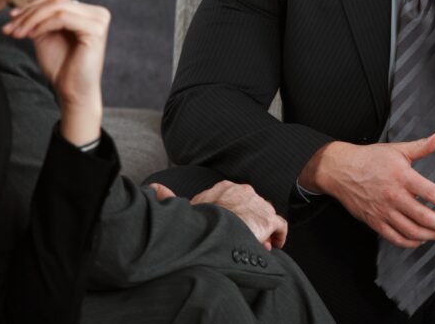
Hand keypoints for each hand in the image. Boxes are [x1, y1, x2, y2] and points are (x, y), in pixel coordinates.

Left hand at [3, 0, 109, 144]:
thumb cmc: (63, 68)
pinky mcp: (95, 30)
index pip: (56, 0)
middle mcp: (98, 14)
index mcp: (89, 13)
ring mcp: (99, 20)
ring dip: (31, 19)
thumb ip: (40, 19)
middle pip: (56, 2)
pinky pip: (62, 18)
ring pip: (57, 8)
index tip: (10, 19)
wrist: (73, 92)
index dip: (31, 7)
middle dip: (28, 14)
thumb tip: (20, 4)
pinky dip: (42, 25)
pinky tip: (31, 35)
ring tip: (17, 33)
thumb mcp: (47, 36)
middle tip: (9, 27)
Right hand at [149, 180, 286, 249]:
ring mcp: (258, 204)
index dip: (235, 216)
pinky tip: (273, 246)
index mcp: (225, 187)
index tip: (233, 228)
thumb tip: (154, 187)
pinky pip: (280, 226)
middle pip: (252, 208)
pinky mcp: (268, 219)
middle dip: (249, 224)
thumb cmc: (199, 219)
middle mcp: (245, 192)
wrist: (214, 227)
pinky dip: (278, 236)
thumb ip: (170, 196)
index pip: (236, 200)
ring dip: (261, 232)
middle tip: (245, 239)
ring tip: (255, 246)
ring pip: (265, 217)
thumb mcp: (185, 207)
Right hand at [299, 133, 434, 247]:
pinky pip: (395, 237)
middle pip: (424, 217)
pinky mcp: (374, 221)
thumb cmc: (370, 159)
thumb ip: (421, 147)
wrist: (340, 170)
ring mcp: (383, 211)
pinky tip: (420, 240)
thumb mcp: (397, 149)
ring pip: (412, 231)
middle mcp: (394, 196)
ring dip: (431, 236)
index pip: (431, 193)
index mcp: (402, 176)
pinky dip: (410, 242)